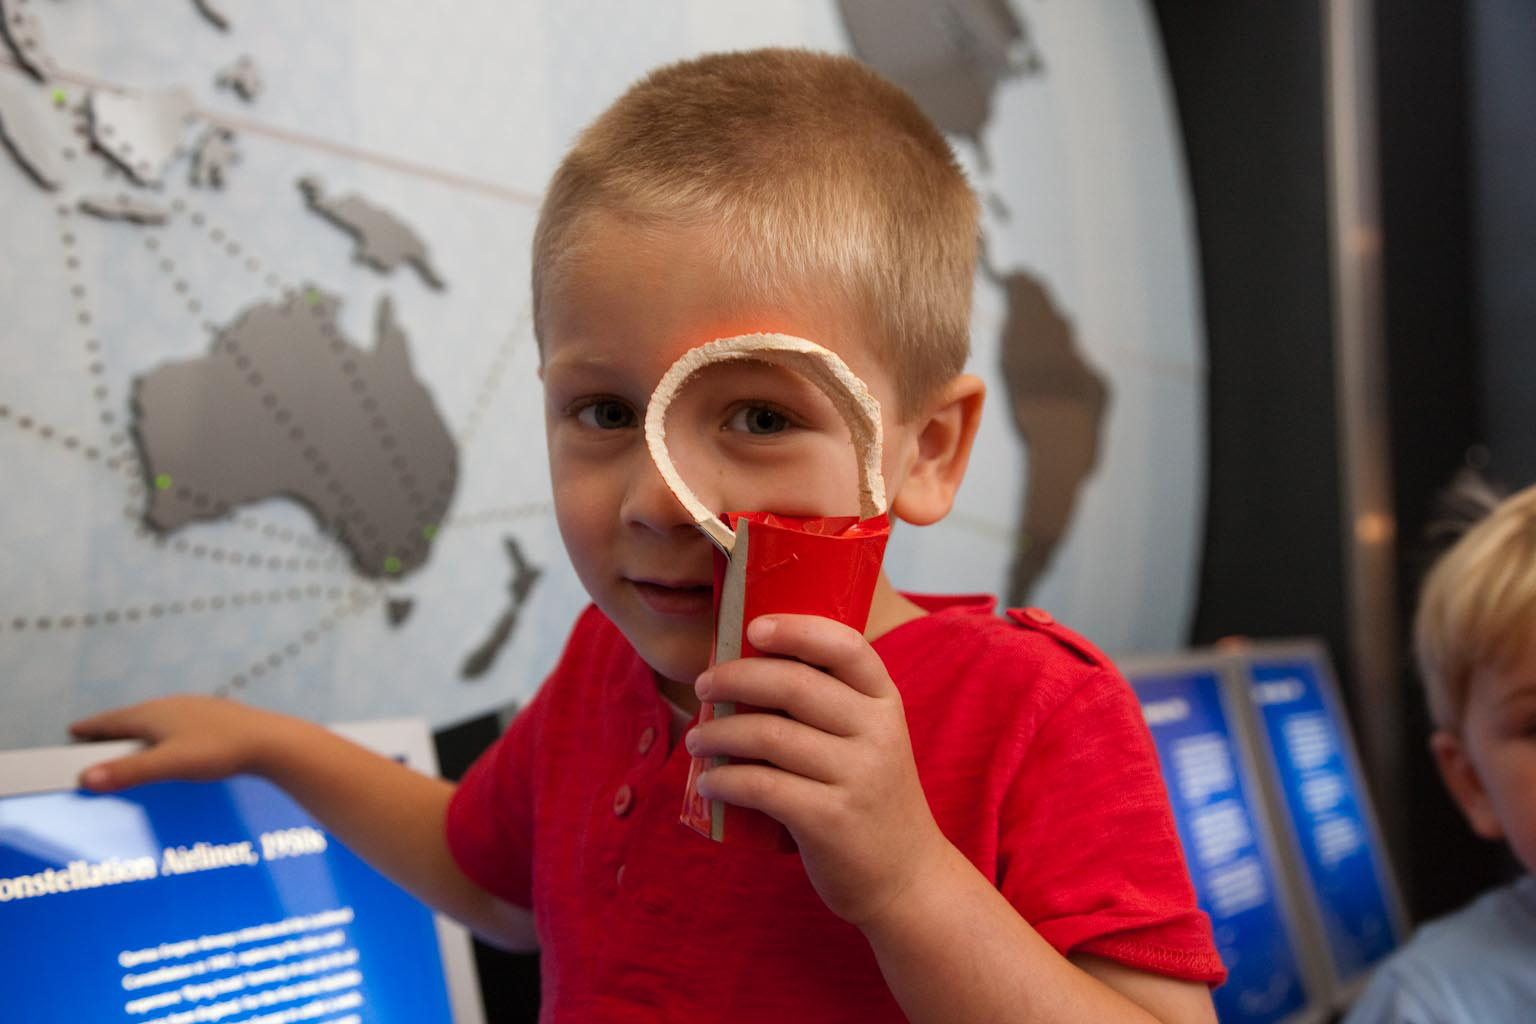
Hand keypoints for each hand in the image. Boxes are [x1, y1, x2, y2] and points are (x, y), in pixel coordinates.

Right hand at [69, 696, 294, 790]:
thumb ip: (129, 773)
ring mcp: (194, 708)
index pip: (112, 720)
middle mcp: (171, 705)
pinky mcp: (213, 716)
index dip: (90, 727)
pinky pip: (177, 721)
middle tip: (92, 734)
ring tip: (127, 738)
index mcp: (154, 714)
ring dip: (137, 727)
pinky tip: (173, 738)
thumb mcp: (169, 765)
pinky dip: (161, 730)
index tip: (73, 730)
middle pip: (132, 716)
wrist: (269, 741)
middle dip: (110, 726)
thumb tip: (85, 778)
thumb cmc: (219, 751)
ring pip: (156, 717)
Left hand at [688, 613, 950, 926]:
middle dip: (735, 678)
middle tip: (703, 685)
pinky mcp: (832, 820)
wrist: (906, 877)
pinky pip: (763, 787)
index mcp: (885, 702)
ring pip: (769, 736)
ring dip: (719, 732)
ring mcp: (858, 777)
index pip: (846, 647)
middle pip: (794, 685)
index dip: (797, 630)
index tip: (752, 628)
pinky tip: (709, 782)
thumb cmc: (870, 797)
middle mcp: (878, 733)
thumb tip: (748, 664)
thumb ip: (830, 704)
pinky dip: (725, 780)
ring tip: (697, 740)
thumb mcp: (870, 739)